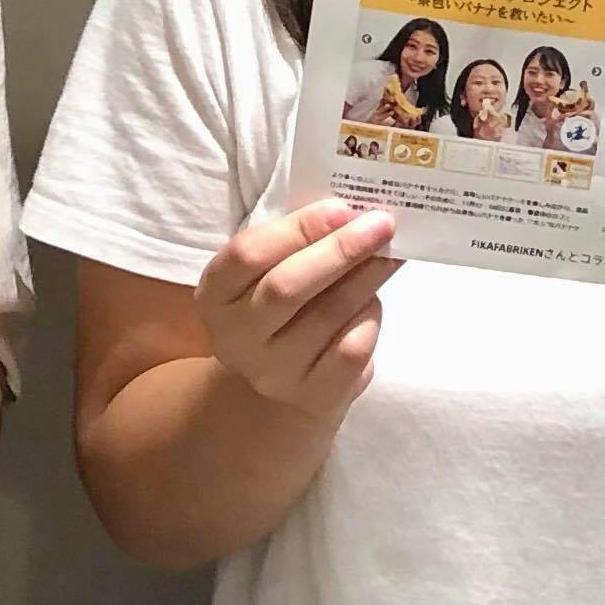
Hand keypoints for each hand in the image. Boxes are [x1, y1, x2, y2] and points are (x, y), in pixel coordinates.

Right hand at [196, 201, 400, 420]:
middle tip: (381, 223)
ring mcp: (273, 372)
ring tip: (389, 253)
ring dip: (366, 277)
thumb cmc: (282, 306)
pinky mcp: (314, 396)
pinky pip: (351, 350)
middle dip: (339, 250)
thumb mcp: (269, 272)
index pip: (247, 255)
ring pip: (327, 316)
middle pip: (286, 288)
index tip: (341, 207)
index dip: (296, 228)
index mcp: (215, 294)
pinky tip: (373, 301)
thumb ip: (298, 241)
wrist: (281, 384)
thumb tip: (355, 211)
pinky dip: (369, 317)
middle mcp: (236, 338)